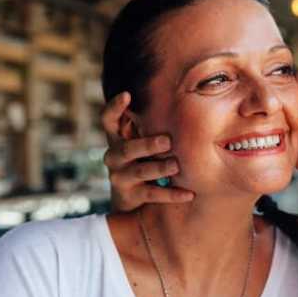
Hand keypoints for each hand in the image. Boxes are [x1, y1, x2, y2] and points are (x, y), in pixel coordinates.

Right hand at [101, 92, 194, 211]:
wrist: (130, 202)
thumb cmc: (143, 161)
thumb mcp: (142, 143)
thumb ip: (152, 128)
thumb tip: (185, 102)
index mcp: (116, 139)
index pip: (108, 120)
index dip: (114, 107)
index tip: (127, 94)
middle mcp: (114, 157)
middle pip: (127, 149)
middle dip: (147, 145)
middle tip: (167, 141)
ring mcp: (120, 177)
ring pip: (140, 171)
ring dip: (159, 168)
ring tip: (176, 166)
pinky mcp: (129, 196)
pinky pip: (153, 194)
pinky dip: (172, 194)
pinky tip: (189, 193)